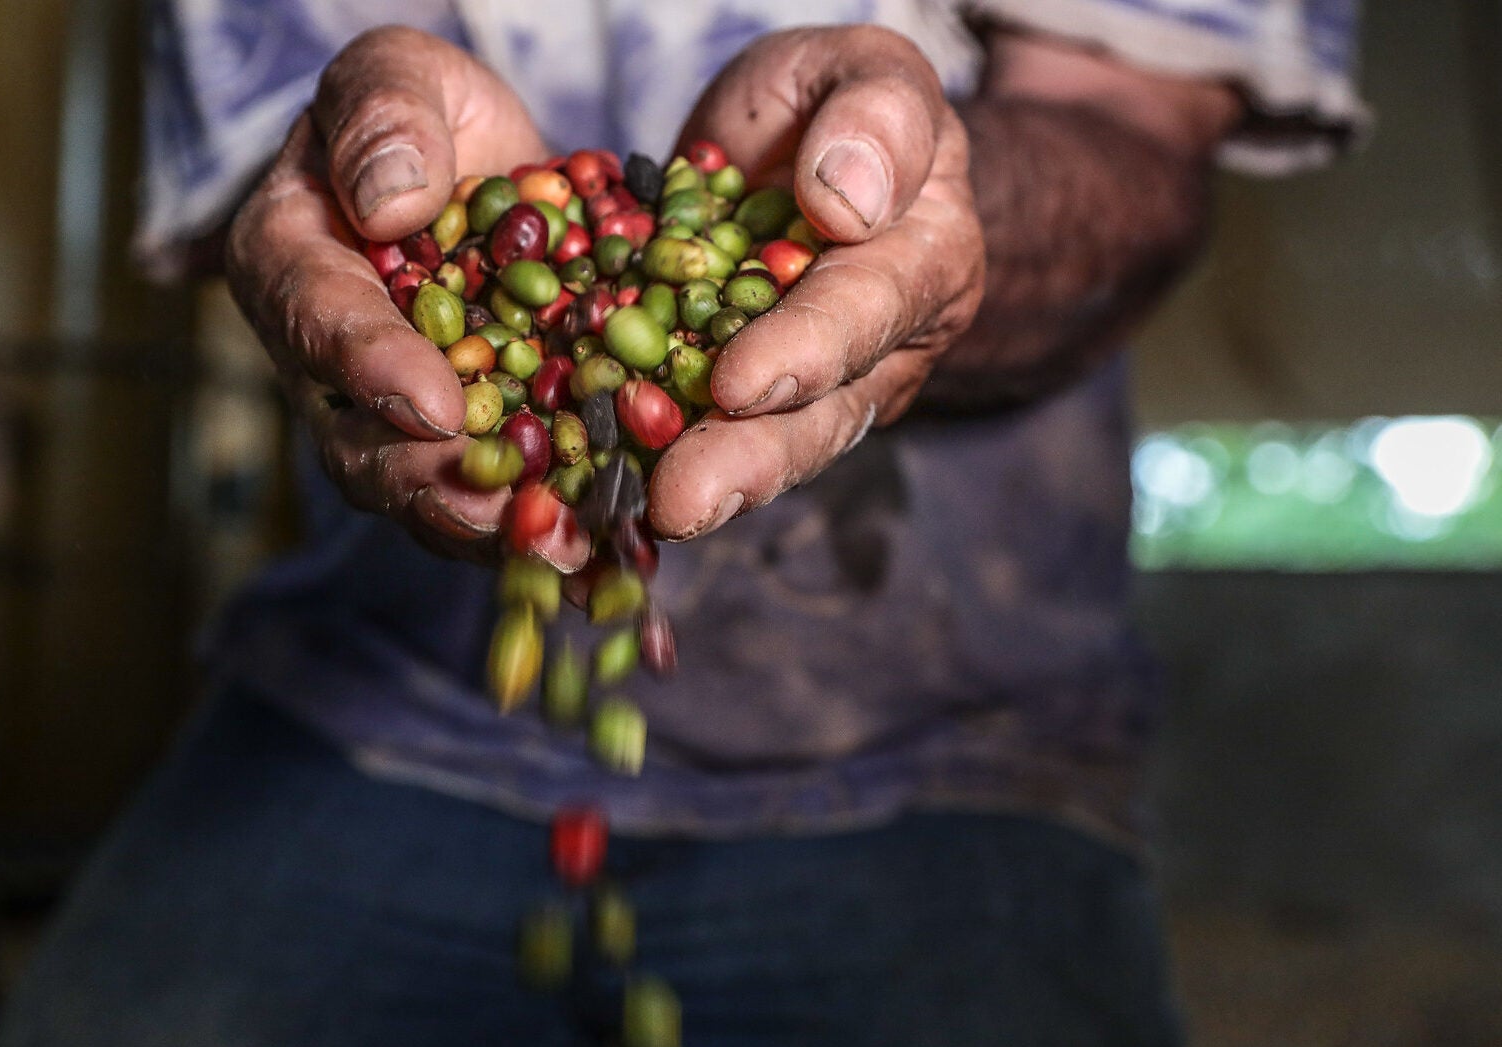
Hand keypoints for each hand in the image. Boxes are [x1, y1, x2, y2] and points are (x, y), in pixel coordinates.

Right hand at [226, 27, 583, 565]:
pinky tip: (608, 546)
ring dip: (492, 528)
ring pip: (428, 490)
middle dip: (433, 485)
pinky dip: (548, 521)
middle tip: (499, 513)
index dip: (374, 371)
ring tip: (562, 547)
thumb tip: (391, 201)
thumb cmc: (416, 112)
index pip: (320, 324)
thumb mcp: (397, 77)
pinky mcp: (471, 441)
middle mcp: (331, 364)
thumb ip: (383, 117)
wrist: (467, 164)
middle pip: (363, 443)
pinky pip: (498, 494)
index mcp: (291, 265)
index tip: (435, 406)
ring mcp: (398, 416)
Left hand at [647, 27, 985, 540]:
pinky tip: (582, 489)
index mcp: (919, 267)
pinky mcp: (728, 401)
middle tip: (680, 502)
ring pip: (754, 448)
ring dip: (691, 486)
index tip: (739, 384)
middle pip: (813, 418)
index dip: (803, 353)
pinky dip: (635, 461)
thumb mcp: (867, 72)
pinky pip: (687, 435)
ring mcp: (803, 390)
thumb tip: (844, 199)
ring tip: (632, 518)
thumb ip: (874, 116)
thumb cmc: (842, 102)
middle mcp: (871, 352)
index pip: (862, 315)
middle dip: (744, 463)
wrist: (805, 143)